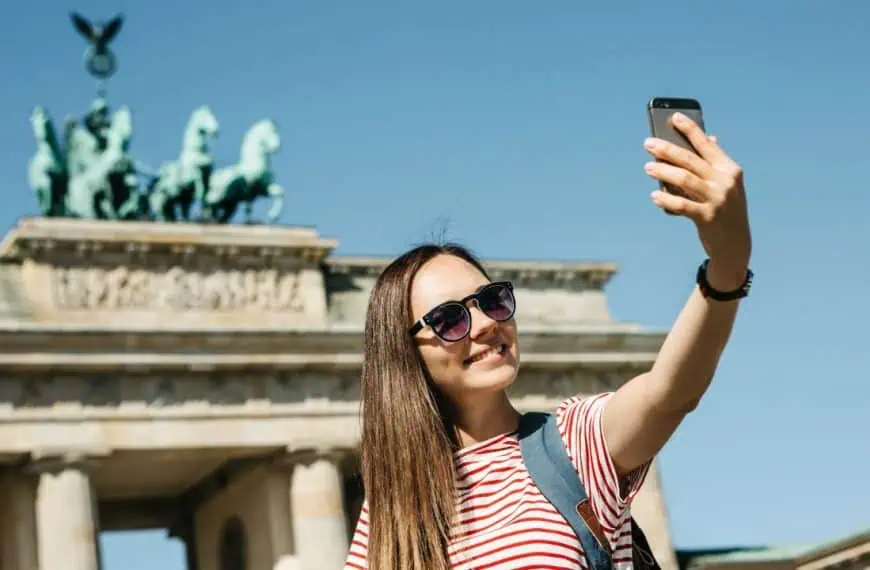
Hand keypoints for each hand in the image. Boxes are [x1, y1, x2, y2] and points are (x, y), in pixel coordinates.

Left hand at [643, 113, 751, 288]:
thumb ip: (713, 164)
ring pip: (684, 180)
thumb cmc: (724, 209)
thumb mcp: (724, 185)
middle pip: (690, 160)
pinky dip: (666, 200)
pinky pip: (683, 205)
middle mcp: (725, 181)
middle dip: (667, 149)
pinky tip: (654, 196)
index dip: (690, 129)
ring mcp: (717, 199)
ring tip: (647, 168)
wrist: (735, 244)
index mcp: (729, 169)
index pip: (706, 144)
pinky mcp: (708, 217)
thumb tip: (708, 137)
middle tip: (648, 144)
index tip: (673, 117)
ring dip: (663, 172)